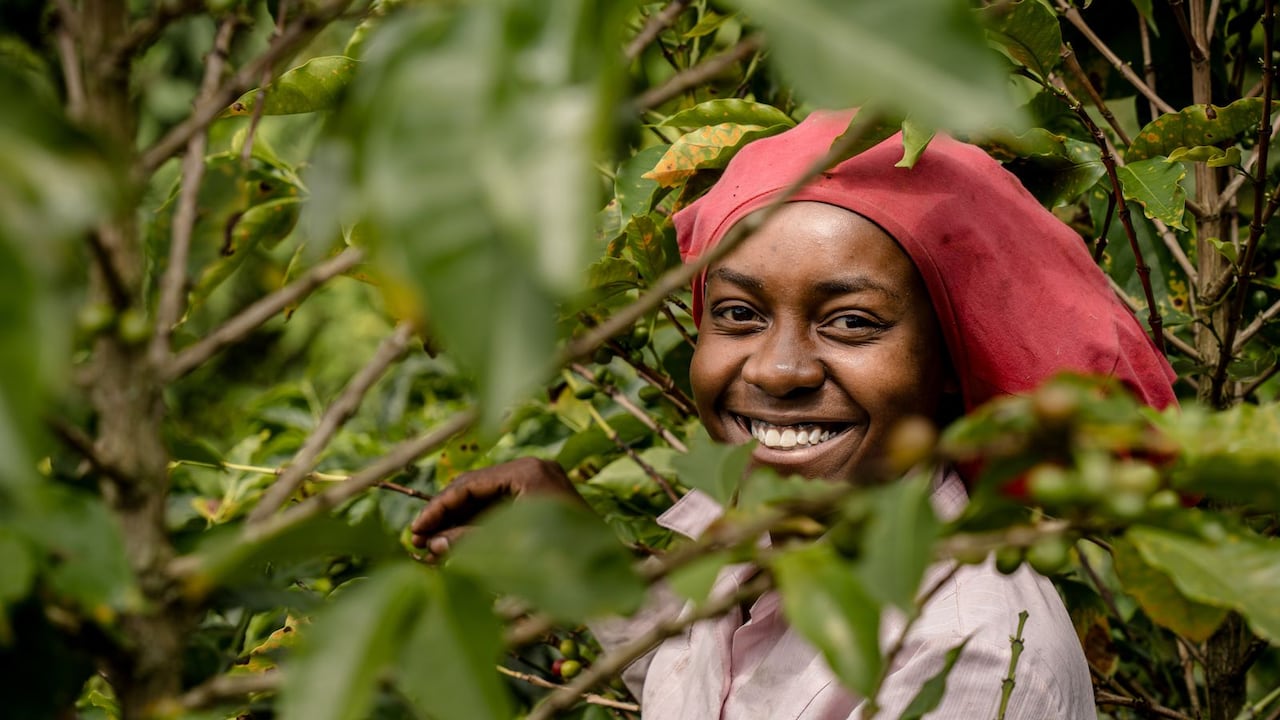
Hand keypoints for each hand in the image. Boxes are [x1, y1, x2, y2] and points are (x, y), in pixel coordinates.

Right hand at [409, 457, 579, 556]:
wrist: (611, 574)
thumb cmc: (566, 558)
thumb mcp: (511, 547)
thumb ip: (470, 543)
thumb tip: (433, 545)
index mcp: (528, 471)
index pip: (470, 485)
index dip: (438, 509)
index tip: (414, 532)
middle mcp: (533, 471)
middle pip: (475, 490)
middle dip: (446, 518)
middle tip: (417, 544)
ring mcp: (538, 486)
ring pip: (486, 503)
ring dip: (458, 527)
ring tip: (431, 552)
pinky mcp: (541, 504)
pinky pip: (501, 513)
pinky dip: (478, 531)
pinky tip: (455, 550)